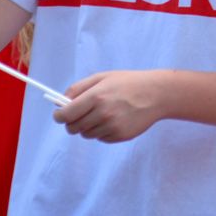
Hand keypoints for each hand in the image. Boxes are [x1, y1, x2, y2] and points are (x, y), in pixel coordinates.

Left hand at [52, 70, 166, 142]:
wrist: (156, 94)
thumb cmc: (127, 83)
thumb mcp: (102, 77)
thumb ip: (78, 88)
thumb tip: (60, 102)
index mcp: (96, 96)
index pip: (66, 114)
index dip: (59, 116)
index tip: (59, 115)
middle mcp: (103, 113)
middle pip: (73, 127)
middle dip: (72, 122)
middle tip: (79, 115)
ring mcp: (112, 126)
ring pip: (86, 134)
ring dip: (88, 126)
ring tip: (102, 114)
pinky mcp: (120, 136)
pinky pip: (101, 138)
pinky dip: (102, 131)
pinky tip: (113, 119)